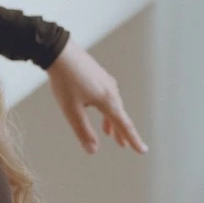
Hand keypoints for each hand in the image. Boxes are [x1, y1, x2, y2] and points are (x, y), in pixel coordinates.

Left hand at [45, 37, 148, 155]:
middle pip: (120, 115)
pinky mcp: (99, 75)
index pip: (124, 125)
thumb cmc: (64, 81)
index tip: (143, 150)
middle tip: (125, 146)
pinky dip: (106, 109)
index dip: (133, 139)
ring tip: (109, 134)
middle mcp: (111, 90)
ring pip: (113, 105)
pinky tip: (99, 110)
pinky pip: (107, 96)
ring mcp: (106, 81)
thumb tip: (93, 150)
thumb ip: (83, 131)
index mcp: (108, 100)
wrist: (59, 52)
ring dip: (112, 121)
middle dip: (122, 132)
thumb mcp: (71, 110)